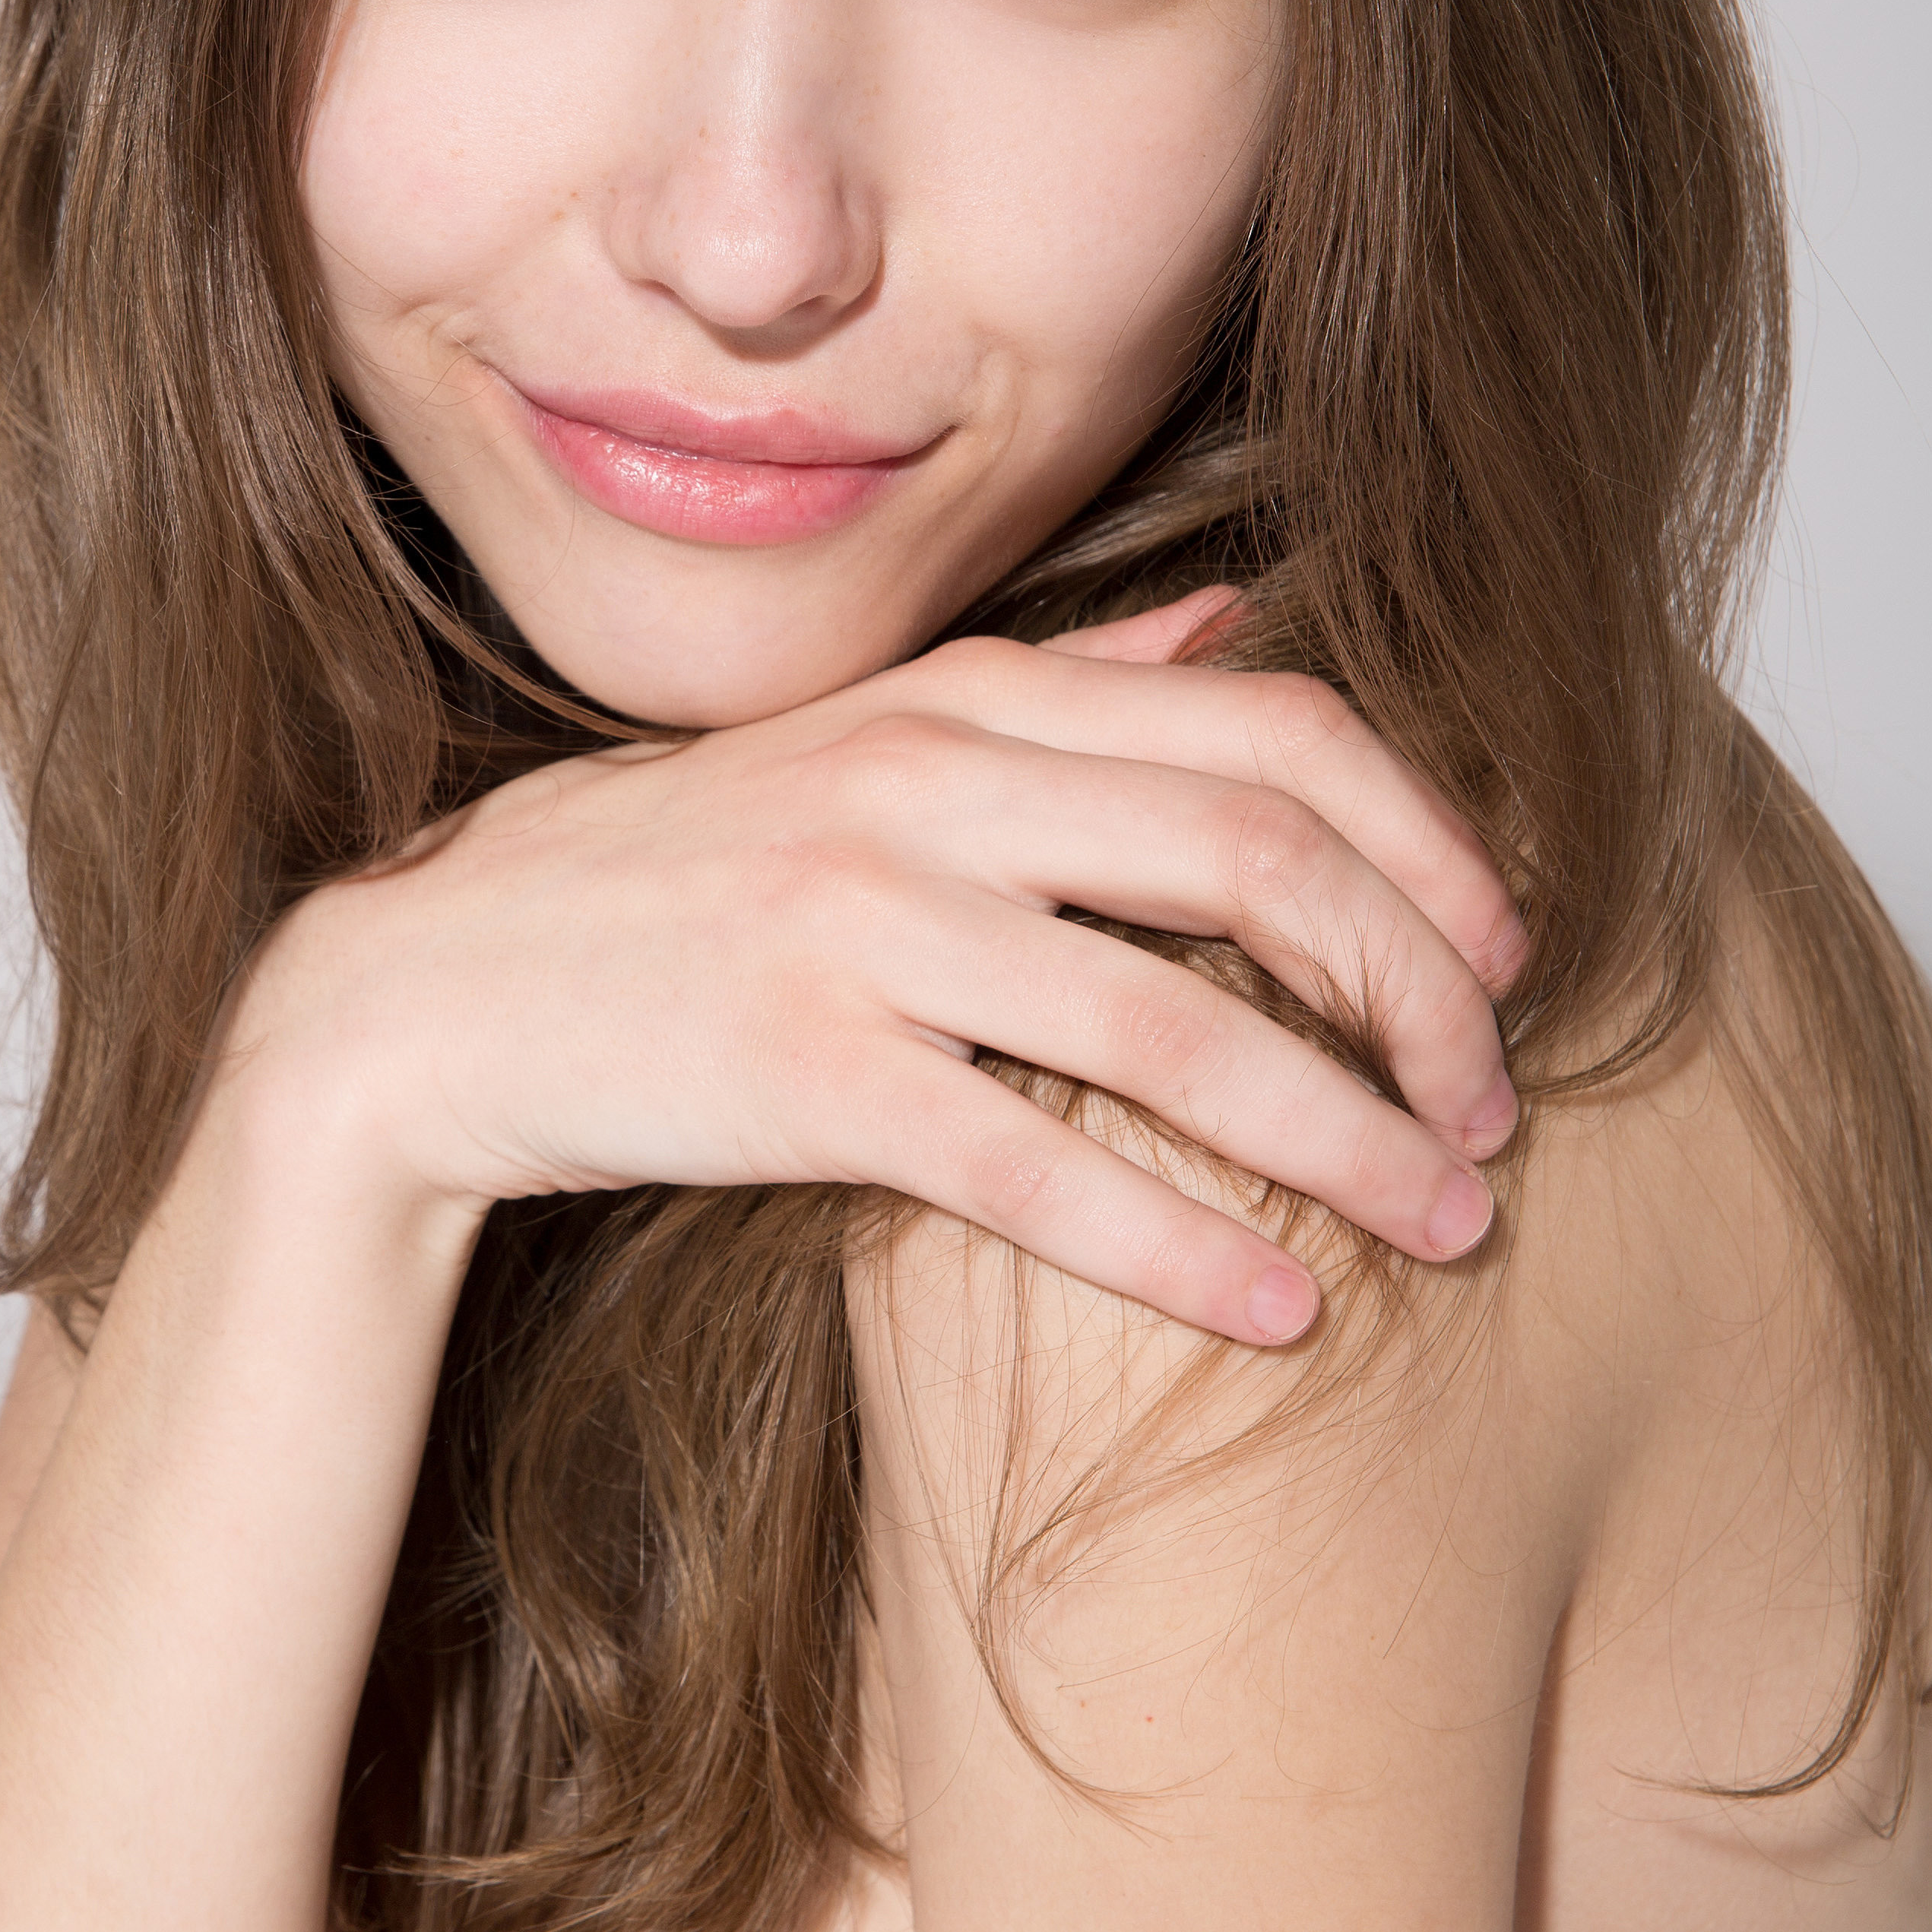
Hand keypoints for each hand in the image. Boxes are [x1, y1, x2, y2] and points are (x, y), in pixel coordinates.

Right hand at [242, 596, 1525, 1348]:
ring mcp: (857, 922)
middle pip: (1260, 858)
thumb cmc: (664, 885)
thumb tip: (1232, 624)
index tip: (1508, 956)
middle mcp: (922, 783)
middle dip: (1421, 992)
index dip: (1425, 841)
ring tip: (1448, 1223)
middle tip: (1496, 1109)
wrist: (422, 995)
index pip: (1269, 728)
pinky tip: (1280, 1307)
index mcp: (959, 694)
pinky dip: (1182, 1242)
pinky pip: (1037, 1164)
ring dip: (1348, 1133)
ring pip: (1176, 1021)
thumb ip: (1053, 690)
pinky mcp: (798, 1071)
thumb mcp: (857, 742)